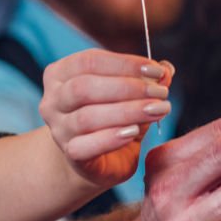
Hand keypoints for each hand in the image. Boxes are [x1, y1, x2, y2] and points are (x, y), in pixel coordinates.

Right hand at [39, 49, 172, 187]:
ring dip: (127, 111)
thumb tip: (167, 68)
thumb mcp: (132, 94)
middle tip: (160, 93)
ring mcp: (59, 130)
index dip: (125, 63)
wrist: (98, 159)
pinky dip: (111, 138)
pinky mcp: (70, 155)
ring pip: (87, 117)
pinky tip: (134, 132)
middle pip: (84, 87)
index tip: (157, 70)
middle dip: (128, 88)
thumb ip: (147, 79)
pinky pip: (85, 146)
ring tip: (157, 110)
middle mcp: (53, 100)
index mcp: (61, 74)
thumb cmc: (113, 117)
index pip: (89, 61)